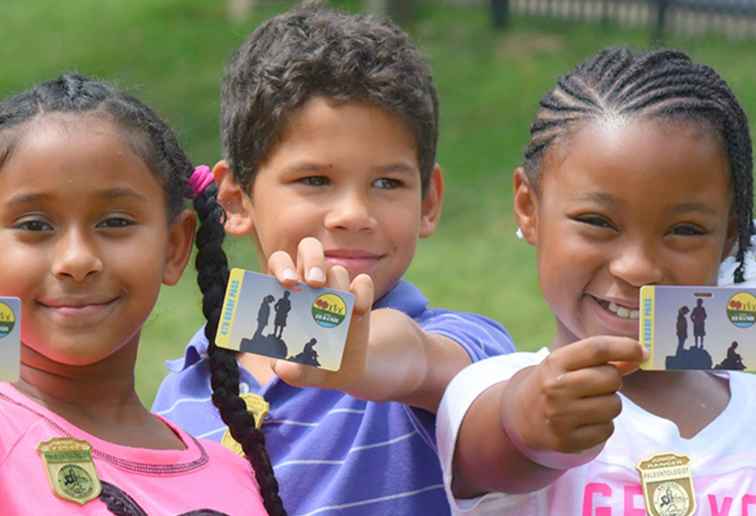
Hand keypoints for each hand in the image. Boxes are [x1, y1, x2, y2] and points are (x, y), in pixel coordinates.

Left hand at [266, 237, 374, 393]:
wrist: (344, 370)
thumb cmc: (311, 365)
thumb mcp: (299, 372)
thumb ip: (289, 370)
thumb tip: (281, 367)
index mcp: (286, 293)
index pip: (280, 263)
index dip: (283, 267)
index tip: (289, 283)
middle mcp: (310, 283)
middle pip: (309, 248)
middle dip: (312, 260)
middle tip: (315, 282)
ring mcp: (336, 288)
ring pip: (336, 269)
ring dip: (336, 286)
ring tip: (336, 312)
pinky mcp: (359, 296)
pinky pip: (362, 281)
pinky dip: (362, 292)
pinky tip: (359, 311)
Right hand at [506, 336, 646, 455]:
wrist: (521, 417)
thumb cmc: (553, 383)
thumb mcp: (567, 364)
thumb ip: (601, 359)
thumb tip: (639, 356)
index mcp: (555, 362)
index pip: (597, 349)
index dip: (625, 347)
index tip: (641, 352)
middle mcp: (555, 388)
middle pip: (611, 378)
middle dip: (613, 380)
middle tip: (598, 385)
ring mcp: (561, 416)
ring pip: (614, 405)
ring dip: (610, 404)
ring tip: (591, 404)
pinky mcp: (568, 441)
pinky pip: (608, 429)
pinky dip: (603, 425)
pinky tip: (585, 421)